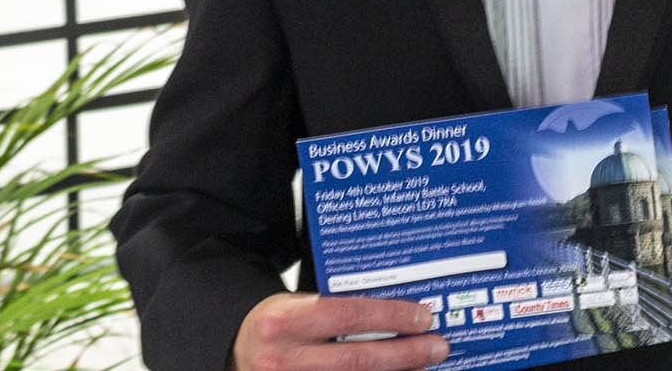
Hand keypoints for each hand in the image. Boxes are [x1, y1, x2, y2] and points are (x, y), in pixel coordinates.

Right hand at [230, 293, 448, 370]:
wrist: (234, 354)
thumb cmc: (273, 326)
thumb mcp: (294, 305)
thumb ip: (335, 309)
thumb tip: (393, 314)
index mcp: (285, 320)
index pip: (349, 315)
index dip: (391, 317)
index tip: (422, 317)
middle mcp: (286, 359)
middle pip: (359, 359)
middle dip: (405, 354)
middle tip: (438, 346)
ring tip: (424, 367)